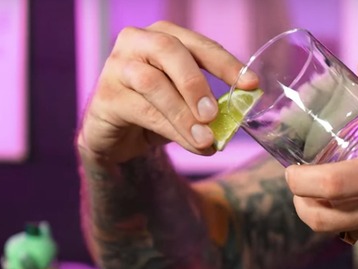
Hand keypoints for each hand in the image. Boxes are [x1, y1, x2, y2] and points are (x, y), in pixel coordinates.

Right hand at [76, 21, 257, 163]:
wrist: (118, 136)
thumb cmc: (158, 110)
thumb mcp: (188, 104)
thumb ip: (209, 105)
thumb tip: (235, 120)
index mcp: (165, 36)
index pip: (199, 45)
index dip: (226, 64)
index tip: (251, 85)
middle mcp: (138, 42)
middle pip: (169, 50)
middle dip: (196, 83)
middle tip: (214, 114)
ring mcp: (117, 66)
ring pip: (153, 83)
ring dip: (184, 113)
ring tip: (206, 138)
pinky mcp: (106, 95)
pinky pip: (143, 110)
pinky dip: (172, 129)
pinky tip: (191, 144)